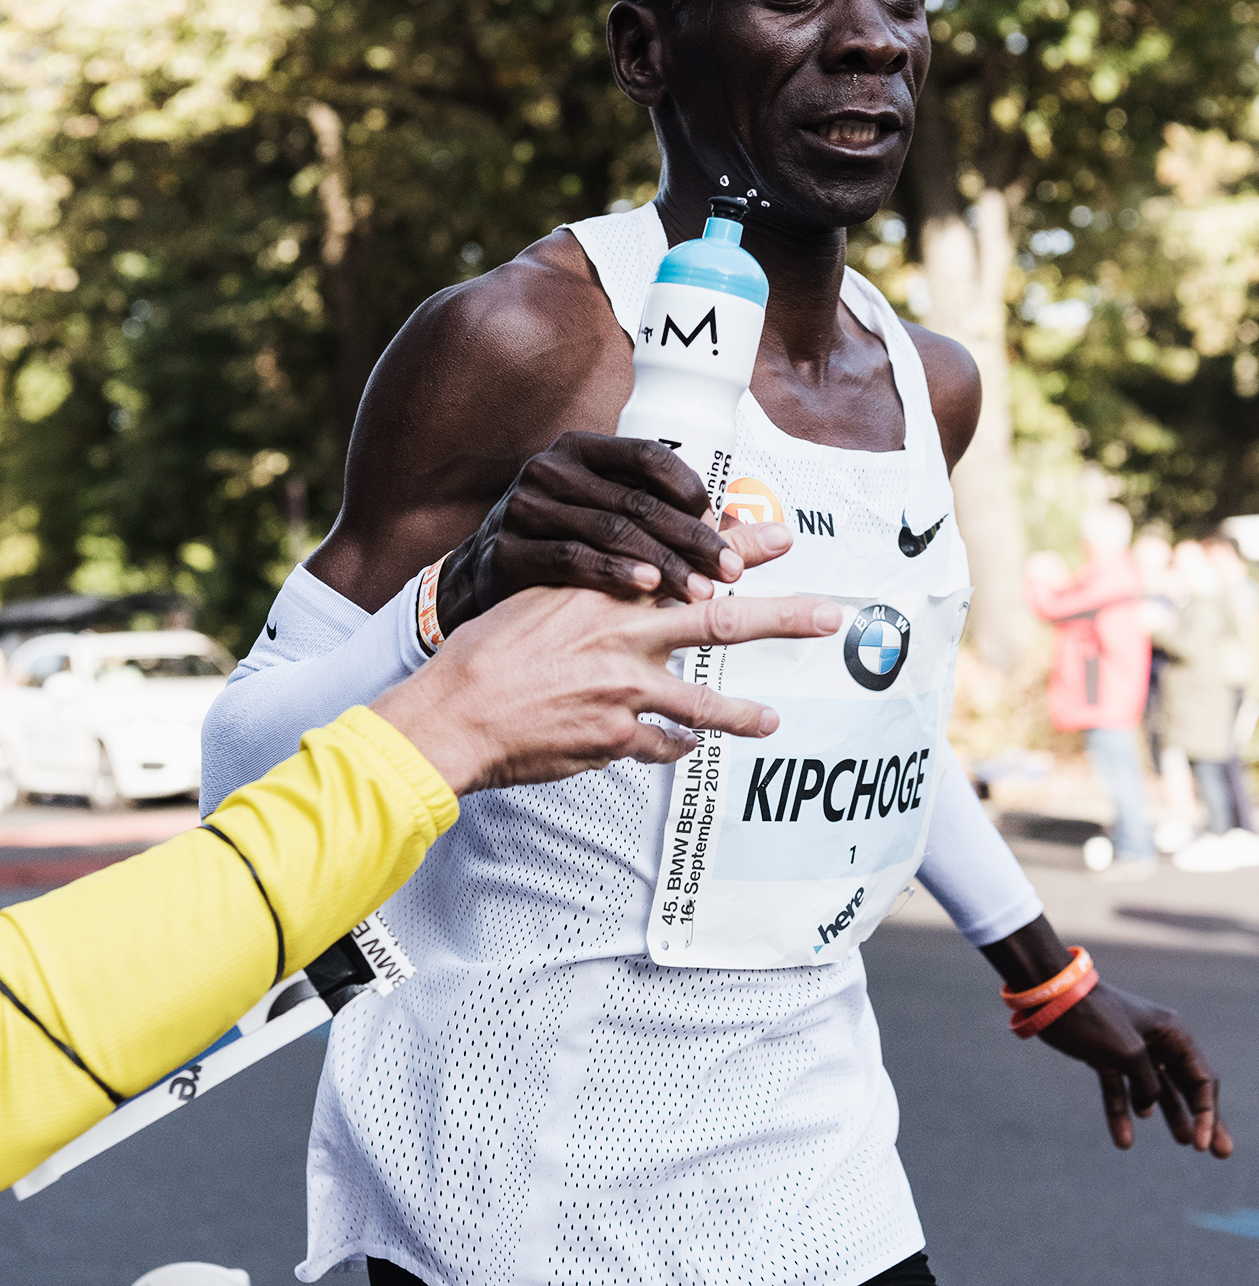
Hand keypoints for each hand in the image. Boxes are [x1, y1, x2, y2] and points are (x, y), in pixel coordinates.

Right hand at [372, 584, 840, 793]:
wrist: (455, 712)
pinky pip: (662, 745)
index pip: (687, 561)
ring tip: (772, 720)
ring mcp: (625, 691)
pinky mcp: (615, 738)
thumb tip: (639, 578)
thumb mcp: (542, 598)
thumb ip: (595, 589)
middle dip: (783, 616)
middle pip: (723, 621)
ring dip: (742, 712)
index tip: (782, 536)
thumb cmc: (489, 651)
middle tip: (830, 615)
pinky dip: (676, 747)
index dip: (740, 547)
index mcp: (610, 593)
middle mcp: (626, 636)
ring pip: (705, 701)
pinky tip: (686, 749)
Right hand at [435, 432, 791, 634]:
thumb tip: (743, 524)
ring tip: (700, 591)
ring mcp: (525, 508)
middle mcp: (549, 469)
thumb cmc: (557, 541)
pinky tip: (646, 589)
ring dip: (663, 563)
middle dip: (691, 538)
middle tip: (730, 569)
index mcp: (579, 450)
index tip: (722, 524)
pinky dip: (614, 573)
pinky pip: (572, 559)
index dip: (689, 489)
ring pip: (610, 531)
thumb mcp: (599, 510)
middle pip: (636, 501)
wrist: (480, 575)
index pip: (646, 456)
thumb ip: (655, 510)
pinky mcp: (508, 549)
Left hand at [1038, 982, 1231, 1157]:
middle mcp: (1157, 1041)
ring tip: (1183, 1142)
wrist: (1052, 999)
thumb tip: (1148, 1106)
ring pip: (1156, 1091)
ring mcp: (1131, 1051)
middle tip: (1218, 1151)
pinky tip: (1123, 1140)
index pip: (1200, 1079)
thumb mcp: (1129, 1053)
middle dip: (1201, 1118)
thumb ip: (1147, 1084)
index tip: (1203, 1144)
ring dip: (1168, 1115)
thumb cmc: (1095, 1018)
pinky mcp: (1106, 1058)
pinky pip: (1119, 1091)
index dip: (1207, 1114)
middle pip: (1185, 1086)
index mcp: (1172, 1033)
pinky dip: (1121, 1113)